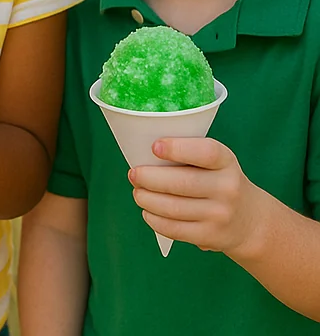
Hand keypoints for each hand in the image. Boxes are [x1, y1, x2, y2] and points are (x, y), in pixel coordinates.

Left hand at [130, 138, 266, 254]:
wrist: (250, 220)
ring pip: (172, 208)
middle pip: (180, 183)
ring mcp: (220, 215)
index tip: (155, 147)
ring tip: (138, 193)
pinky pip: (175, 229)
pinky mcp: (211, 236)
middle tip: (133, 174)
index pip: (206, 153)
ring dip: (146, 199)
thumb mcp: (214, 162)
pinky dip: (154, 219)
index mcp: (226, 161)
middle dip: (149, 178)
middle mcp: (227, 188)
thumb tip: (143, 156)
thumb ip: (186, 154)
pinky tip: (147, 211)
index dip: (177, 149)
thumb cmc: (217, 180)